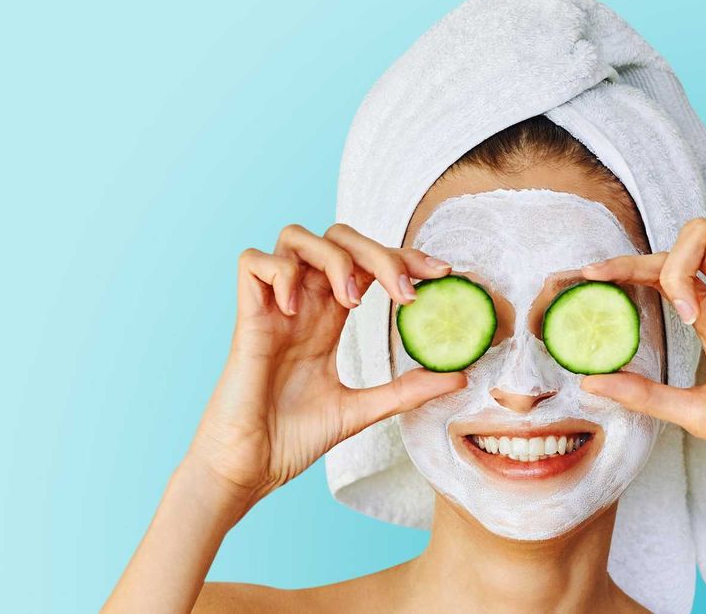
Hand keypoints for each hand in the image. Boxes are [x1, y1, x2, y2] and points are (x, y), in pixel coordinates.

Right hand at [188, 223, 466, 509]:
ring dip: (333, 257)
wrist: (249, 468)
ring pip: (296, 237)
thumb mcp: (361, 410)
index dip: (403, 258)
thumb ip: (405, 390)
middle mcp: (302, 304)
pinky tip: (294, 308)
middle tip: (405, 291)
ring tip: (350, 299)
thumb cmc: (291, 439)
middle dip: (378, 252)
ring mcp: (273, 307)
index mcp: (327, 319)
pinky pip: (252, 262)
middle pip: (338, 239)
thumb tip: (459, 377)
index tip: (442, 275)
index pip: (366, 264)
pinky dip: (279, 271)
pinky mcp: (246, 318)